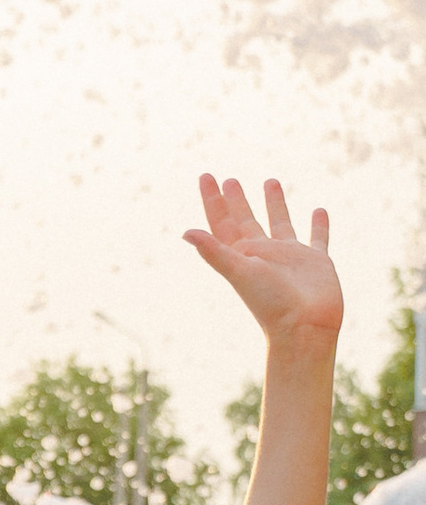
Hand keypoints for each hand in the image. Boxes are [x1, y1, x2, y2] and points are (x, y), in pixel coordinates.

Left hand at [181, 178, 341, 350]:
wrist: (305, 328)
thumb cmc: (270, 304)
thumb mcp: (239, 272)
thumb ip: (214, 251)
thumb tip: (185, 232)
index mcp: (242, 255)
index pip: (222, 222)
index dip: (213, 200)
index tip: (206, 176)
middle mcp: (264, 254)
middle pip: (246, 220)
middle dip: (236, 200)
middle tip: (229, 179)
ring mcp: (290, 257)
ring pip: (280, 223)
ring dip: (275, 203)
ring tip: (270, 180)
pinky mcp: (316, 262)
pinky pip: (317, 238)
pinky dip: (319, 225)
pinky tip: (319, 210)